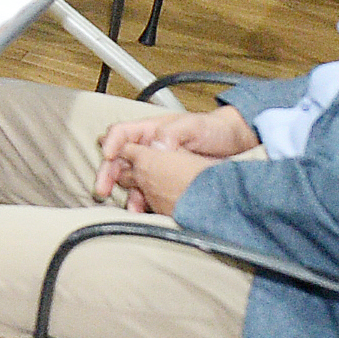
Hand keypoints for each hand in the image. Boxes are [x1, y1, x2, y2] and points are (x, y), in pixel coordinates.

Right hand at [93, 106, 254, 208]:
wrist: (236, 145)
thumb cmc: (214, 129)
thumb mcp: (193, 126)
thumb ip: (171, 133)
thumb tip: (155, 147)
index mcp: (150, 130)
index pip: (121, 133)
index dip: (111, 144)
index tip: (109, 156)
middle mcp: (148, 148)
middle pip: (119, 159)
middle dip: (107, 173)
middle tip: (102, 189)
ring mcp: (157, 166)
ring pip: (131, 178)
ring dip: (126, 192)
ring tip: (128, 207)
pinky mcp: (167, 183)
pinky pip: (149, 192)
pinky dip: (143, 202)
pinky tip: (143, 211)